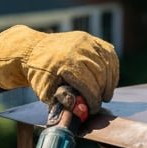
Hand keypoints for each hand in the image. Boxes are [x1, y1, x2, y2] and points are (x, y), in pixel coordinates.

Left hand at [0, 25, 119, 112]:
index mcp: (66, 63)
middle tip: (99, 102)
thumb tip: (79, 108)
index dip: (93, 100)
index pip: (88, 85)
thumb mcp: (45, 91)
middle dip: (102, 92)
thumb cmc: (40, 74)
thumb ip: (62, 101)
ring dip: (109, 82)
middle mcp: (78, 49)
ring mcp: (86, 41)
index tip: (93, 109)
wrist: (34, 50)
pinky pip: (109, 54)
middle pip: (100, 75)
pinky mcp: (90, 38)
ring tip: (105, 94)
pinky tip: (108, 80)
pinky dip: (112, 68)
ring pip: (107, 64)